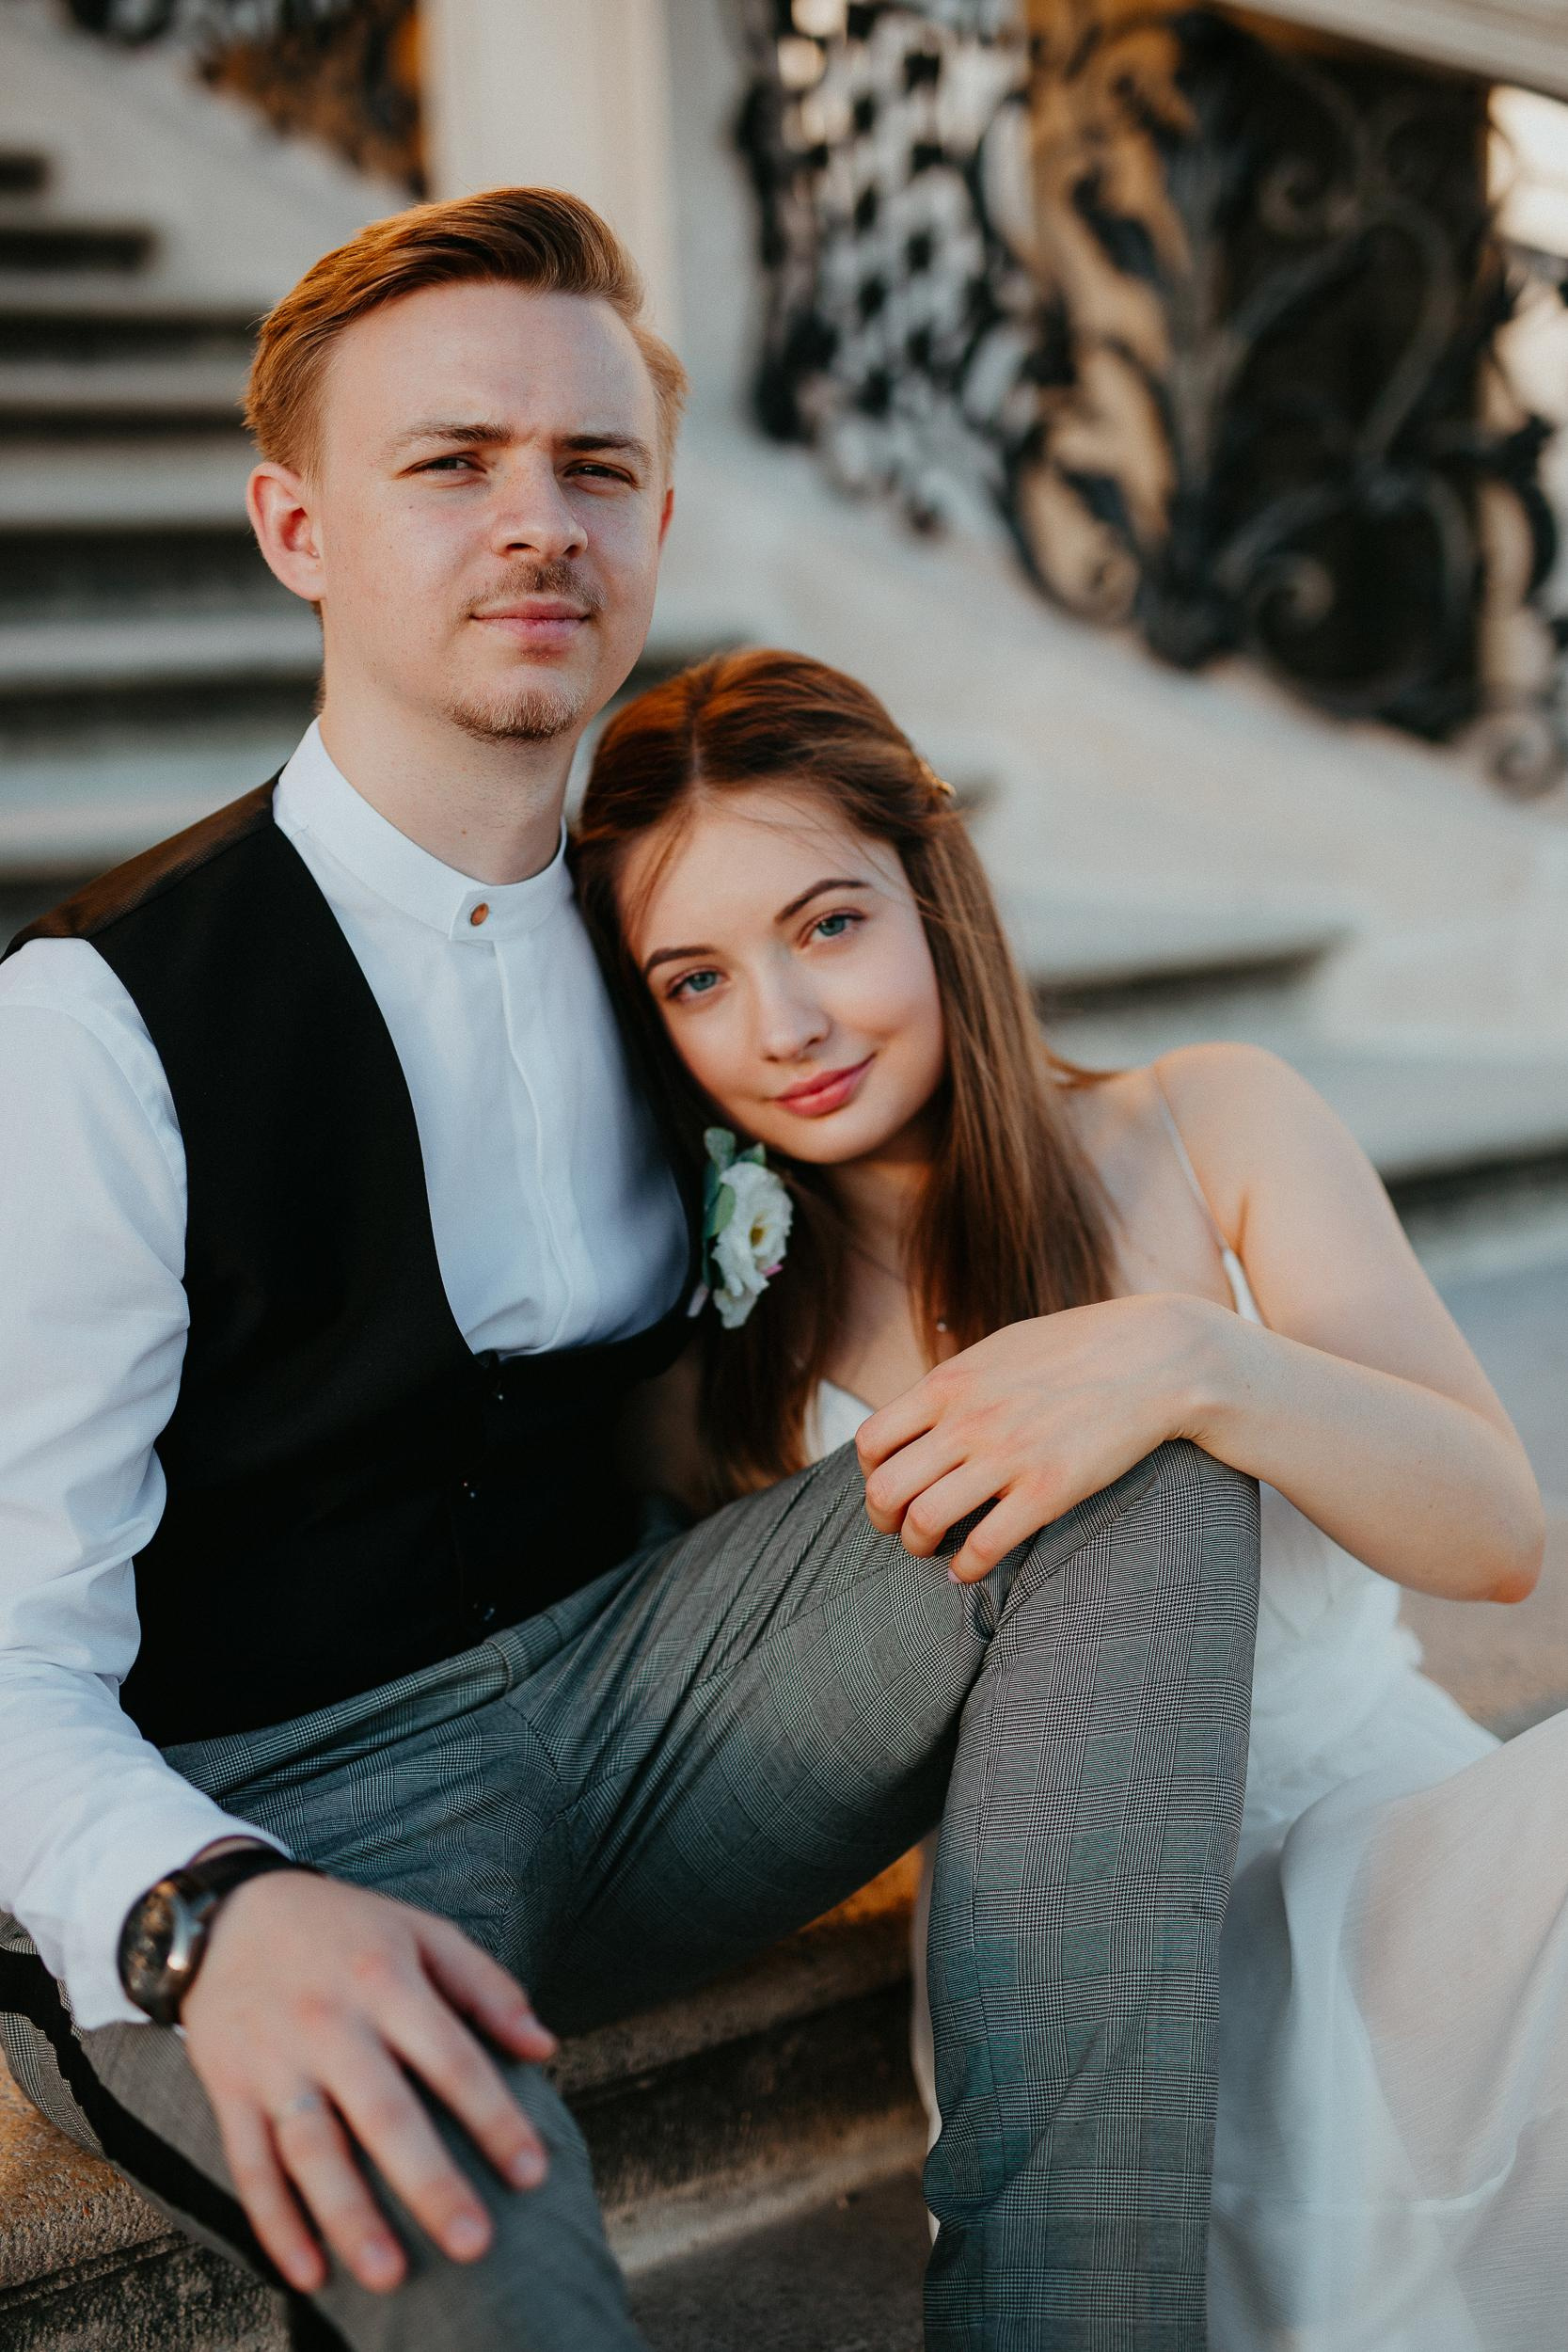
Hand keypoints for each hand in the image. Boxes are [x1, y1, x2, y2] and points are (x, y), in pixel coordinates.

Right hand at [181, 1870, 556, 2296]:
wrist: (229, 1914)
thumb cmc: (344, 1929)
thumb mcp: (421, 1931)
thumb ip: (487, 1987)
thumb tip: (545, 2047)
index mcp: (386, 1980)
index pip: (451, 2056)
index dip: (494, 2116)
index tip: (533, 2172)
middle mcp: (330, 2024)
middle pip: (385, 2113)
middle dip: (430, 2182)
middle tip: (474, 2243)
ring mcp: (276, 2062)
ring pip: (313, 2150)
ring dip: (348, 2216)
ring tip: (390, 2276)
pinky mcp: (231, 2090)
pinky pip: (251, 2165)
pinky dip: (275, 2222)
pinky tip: (308, 2272)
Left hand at [856, 1294, 1219, 1581]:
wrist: (1156, 1356)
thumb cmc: (1078, 1349)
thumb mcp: (1001, 1349)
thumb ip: (957, 1383)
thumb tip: (921, 1415)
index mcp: (949, 1384)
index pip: (872, 1443)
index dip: (872, 1475)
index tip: (895, 1485)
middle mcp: (967, 1420)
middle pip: (885, 1490)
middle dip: (884, 1521)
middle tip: (903, 1529)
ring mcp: (1006, 1457)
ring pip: (923, 1522)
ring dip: (919, 1546)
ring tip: (934, 1549)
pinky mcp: (1049, 1491)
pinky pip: (982, 1548)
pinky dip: (964, 1569)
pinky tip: (970, 1569)